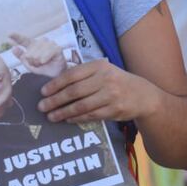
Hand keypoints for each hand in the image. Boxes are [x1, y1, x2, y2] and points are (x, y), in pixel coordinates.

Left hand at [10, 33, 66, 77]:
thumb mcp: (29, 64)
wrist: (56, 75)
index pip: (24, 40)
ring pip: (38, 53)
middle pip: (30, 51)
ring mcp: (50, 44)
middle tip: (37, 64)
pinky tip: (44, 61)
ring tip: (42, 64)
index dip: (16, 37)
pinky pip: (48, 52)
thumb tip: (13, 48)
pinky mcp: (57, 48)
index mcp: (33, 45)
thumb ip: (21, 56)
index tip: (9, 34)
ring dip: (38, 61)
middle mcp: (41, 42)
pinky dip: (45, 58)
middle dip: (32, 61)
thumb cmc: (43, 68)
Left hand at [37, 58, 156, 123]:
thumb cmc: (117, 81)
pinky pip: (90, 115)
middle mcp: (105, 79)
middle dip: (55, 100)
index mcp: (99, 66)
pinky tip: (67, 119)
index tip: (43, 92)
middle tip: (42, 106)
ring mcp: (111, 95)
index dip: (55, 84)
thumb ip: (83, 75)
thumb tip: (55, 85)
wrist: (144, 96)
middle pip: (74, 91)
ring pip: (81, 106)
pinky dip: (76, 118)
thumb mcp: (103, 71)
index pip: (72, 75)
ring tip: (51, 116)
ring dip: (63, 112)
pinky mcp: (114, 110)